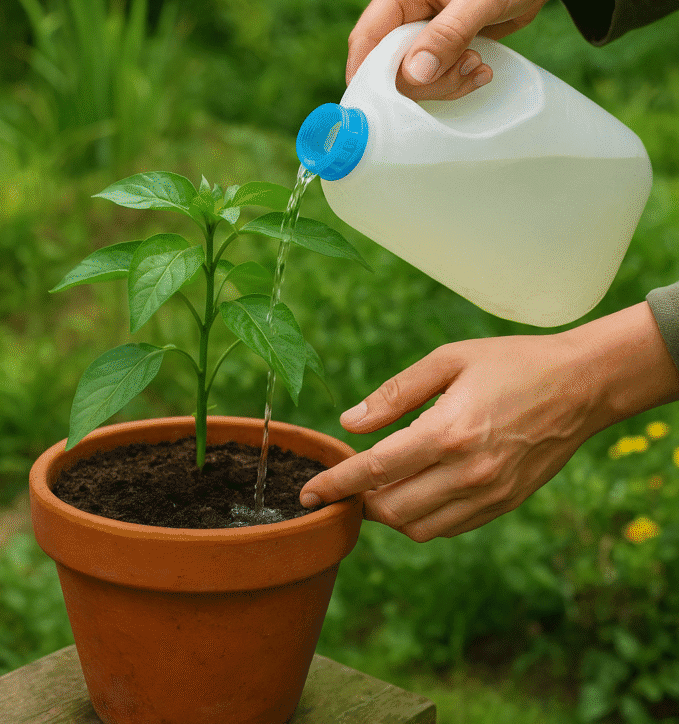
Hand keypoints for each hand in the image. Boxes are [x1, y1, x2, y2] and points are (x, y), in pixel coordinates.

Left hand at [299, 303, 678, 540]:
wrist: (580, 386)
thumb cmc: (510, 363)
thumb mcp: (449, 360)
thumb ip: (395, 393)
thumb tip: (350, 424)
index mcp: (448, 431)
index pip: (376, 471)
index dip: (337, 485)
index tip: (309, 494)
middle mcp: (468, 472)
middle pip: (392, 510)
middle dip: (359, 502)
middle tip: (347, 483)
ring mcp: (489, 493)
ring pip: (419, 528)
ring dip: (390, 514)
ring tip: (380, 486)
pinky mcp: (505, 503)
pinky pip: (449, 527)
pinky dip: (423, 518)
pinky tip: (417, 490)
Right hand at [347, 0, 611, 101]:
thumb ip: (448, 34)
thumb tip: (414, 74)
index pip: (367, 38)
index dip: (368, 75)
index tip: (384, 106)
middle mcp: (404, 10)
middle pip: (389, 66)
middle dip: (424, 81)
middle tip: (464, 71)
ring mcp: (422, 30)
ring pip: (412, 78)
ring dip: (445, 83)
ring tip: (478, 66)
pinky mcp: (441, 46)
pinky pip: (435, 78)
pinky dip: (456, 82)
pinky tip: (482, 70)